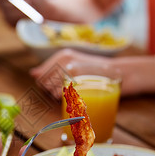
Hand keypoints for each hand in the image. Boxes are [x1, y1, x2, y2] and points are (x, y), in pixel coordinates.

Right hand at [0, 0, 49, 25]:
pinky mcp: (10, 24)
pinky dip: (22, 17)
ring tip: (31, 5)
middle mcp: (1, 3)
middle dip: (13, 1)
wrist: (46, 10)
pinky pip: (12, 21)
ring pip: (7, 13)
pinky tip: (29, 14)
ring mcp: (5, 14)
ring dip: (20, 9)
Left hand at [29, 48, 154, 98]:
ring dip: (57, 97)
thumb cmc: (97, 70)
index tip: (56, 86)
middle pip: (43, 83)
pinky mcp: (77, 83)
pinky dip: (64, 100)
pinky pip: (60, 96)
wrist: (121, 72)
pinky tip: (74, 96)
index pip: (40, 73)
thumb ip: (54, 67)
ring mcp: (70, 72)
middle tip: (66, 91)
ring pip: (50, 91)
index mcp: (63, 55)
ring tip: (72, 93)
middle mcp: (64, 61)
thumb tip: (33, 73)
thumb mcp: (75, 63)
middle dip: (50, 91)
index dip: (45, 83)